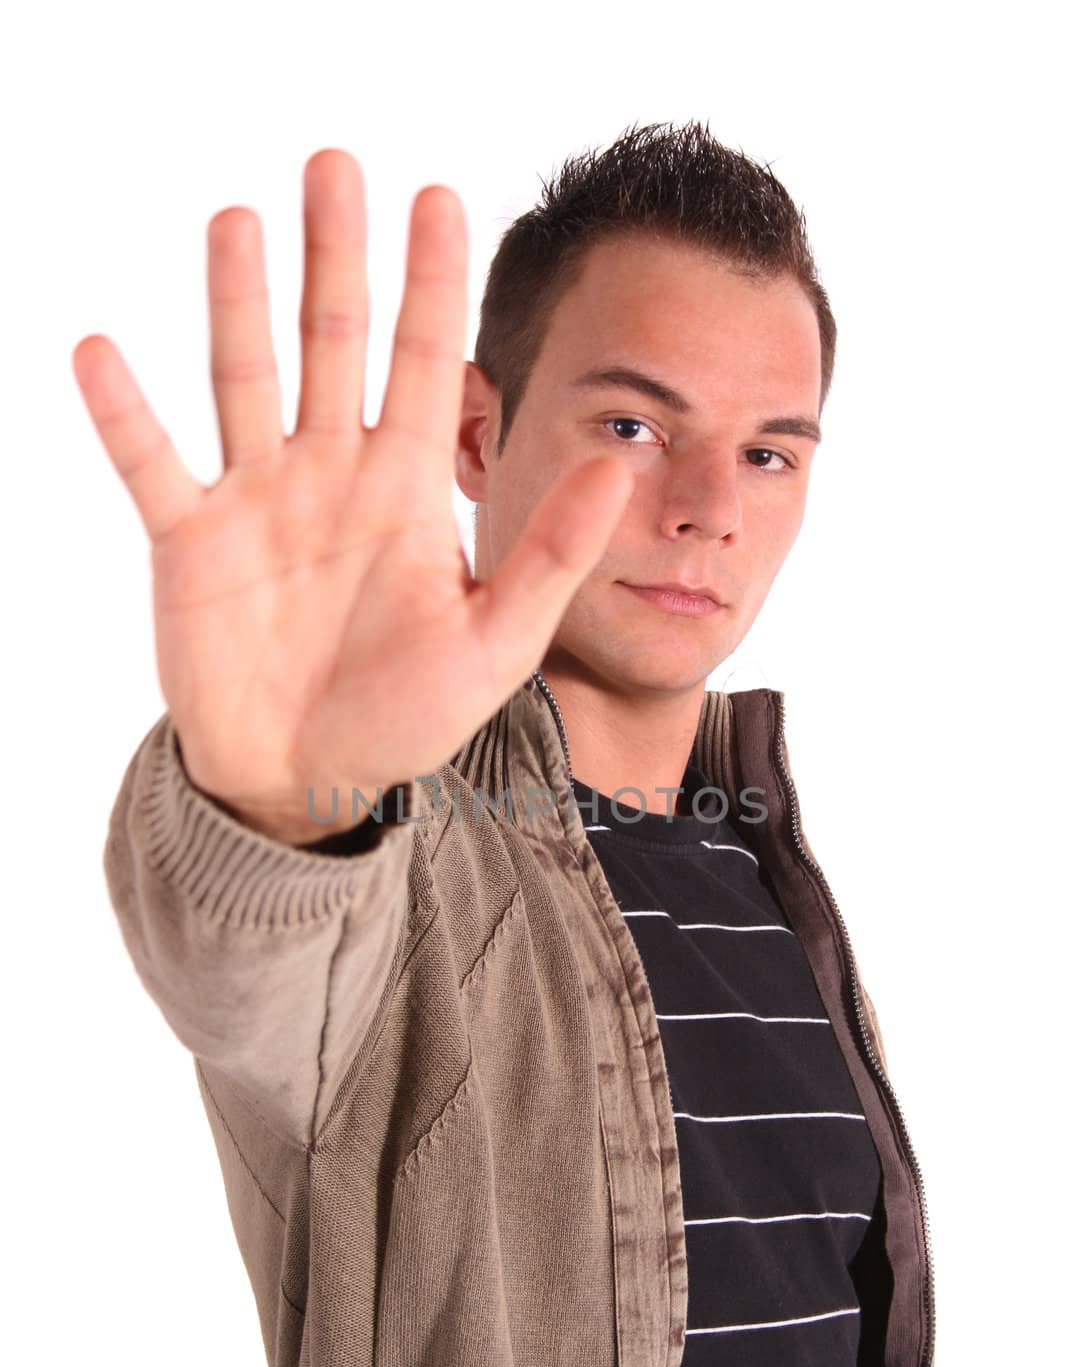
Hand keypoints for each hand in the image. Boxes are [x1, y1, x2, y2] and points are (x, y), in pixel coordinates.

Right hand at [72, 150, 633, 840]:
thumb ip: (549, 553)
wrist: (311, 782)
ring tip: (237, 220)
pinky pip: (151, 465)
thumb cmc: (407, 717)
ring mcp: (258, 502)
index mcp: (405, 490)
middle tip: (334, 165)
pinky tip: (99, 351)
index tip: (437, 197)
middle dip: (336, 258)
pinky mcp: (190, 543)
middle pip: (333, 343)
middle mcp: (331, 475)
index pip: (425, 362)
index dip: (431, 282)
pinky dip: (125, 414)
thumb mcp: (495, 643)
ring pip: (245, 379)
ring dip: (237, 302)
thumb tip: (621, 461)